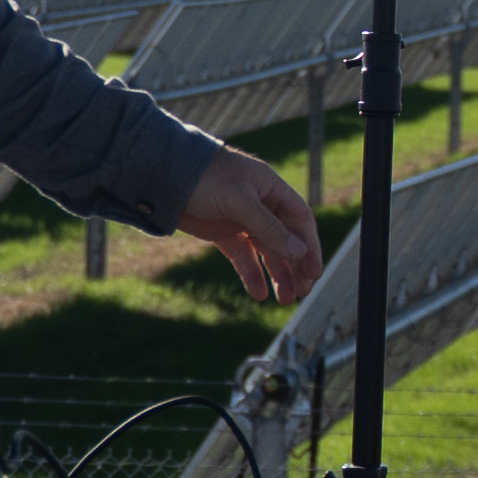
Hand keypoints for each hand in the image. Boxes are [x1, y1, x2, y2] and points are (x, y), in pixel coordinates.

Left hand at [169, 149, 320, 304]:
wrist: (163, 177)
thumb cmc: (206, 177)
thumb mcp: (240, 201)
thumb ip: (269, 227)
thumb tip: (300, 252)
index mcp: (271, 189)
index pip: (300, 220)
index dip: (310, 246)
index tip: (314, 272)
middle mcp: (261, 205)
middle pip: (286, 239)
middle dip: (296, 266)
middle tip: (302, 292)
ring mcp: (242, 220)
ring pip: (267, 252)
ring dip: (277, 275)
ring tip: (284, 300)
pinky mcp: (223, 233)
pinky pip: (243, 257)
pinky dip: (251, 274)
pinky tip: (258, 294)